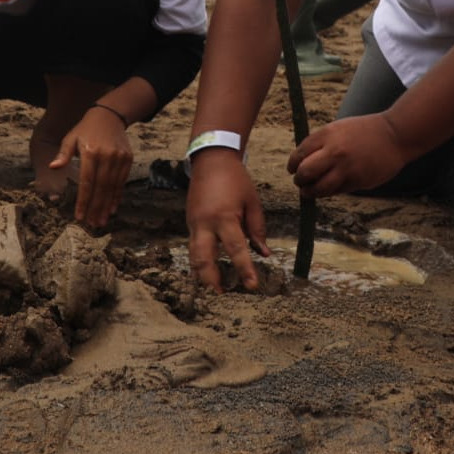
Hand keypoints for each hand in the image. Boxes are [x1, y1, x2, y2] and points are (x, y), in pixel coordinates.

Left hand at [48, 110, 132, 227]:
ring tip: (102, 220)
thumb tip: (52, 167)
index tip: (80, 216)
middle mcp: (107, 156)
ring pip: (113, 187)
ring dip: (107, 206)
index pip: (87, 182)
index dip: (84, 201)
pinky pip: (122, 181)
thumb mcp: (71, 138)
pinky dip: (117, 195)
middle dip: (96, 208)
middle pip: (101, 188)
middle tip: (93, 224)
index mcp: (90, 152)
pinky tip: (113, 207)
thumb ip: (63, 154)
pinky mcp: (127, 159)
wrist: (109, 115)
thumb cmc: (85, 129)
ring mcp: (119, 157)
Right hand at [186, 148, 268, 292]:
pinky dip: (198, 260)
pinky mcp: (190, 221)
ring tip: (213, 288)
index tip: (252, 286)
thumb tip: (264, 253)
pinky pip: (192, 245)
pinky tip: (206, 271)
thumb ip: (257, 229)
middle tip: (221, 294)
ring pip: (193, 255)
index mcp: (225, 217)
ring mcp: (194, 222)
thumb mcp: (252, 201)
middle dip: (211, 279)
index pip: (236, 249)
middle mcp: (205, 223)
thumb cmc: (235, 179)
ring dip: (201, 273)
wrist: (211, 159)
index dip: (244, 269)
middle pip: (203, 258)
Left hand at [287, 113, 411, 197]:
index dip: (293, 165)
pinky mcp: (357, 181)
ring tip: (309, 192)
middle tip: (300, 183)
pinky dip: (330, 192)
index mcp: (327, 135)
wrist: (394, 135)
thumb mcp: (338, 129)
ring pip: (319, 188)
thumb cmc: (364, 131)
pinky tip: (330, 188)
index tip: (292, 170)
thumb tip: (303, 162)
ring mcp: (346, 168)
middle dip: (299, 180)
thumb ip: (322, 143)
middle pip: (305, 172)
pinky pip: (336, 191)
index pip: (299, 154)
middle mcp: (334, 151)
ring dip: (310, 192)